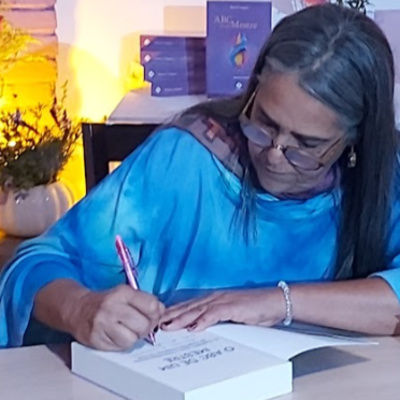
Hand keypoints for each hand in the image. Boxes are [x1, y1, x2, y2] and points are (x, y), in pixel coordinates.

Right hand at [68, 285, 164, 350]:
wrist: (77, 309)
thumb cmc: (107, 302)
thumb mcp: (125, 294)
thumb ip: (145, 301)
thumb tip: (162, 313)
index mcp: (123, 292)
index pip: (152, 306)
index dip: (156, 313)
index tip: (152, 315)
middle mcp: (112, 307)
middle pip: (144, 325)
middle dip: (146, 328)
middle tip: (140, 326)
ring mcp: (103, 324)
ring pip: (132, 339)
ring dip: (133, 337)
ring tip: (127, 330)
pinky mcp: (96, 339)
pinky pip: (119, 347)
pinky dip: (122, 344)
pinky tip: (116, 335)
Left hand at [160, 289, 285, 331]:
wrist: (273, 301)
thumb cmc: (253, 308)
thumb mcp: (231, 313)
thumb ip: (216, 317)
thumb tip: (200, 325)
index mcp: (214, 298)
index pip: (189, 305)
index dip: (174, 312)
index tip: (160, 319)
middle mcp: (215, 297)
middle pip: (188, 307)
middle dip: (171, 315)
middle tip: (155, 323)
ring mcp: (223, 301)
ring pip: (197, 310)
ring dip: (181, 318)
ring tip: (168, 326)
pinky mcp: (232, 307)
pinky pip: (215, 314)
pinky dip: (203, 320)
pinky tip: (193, 328)